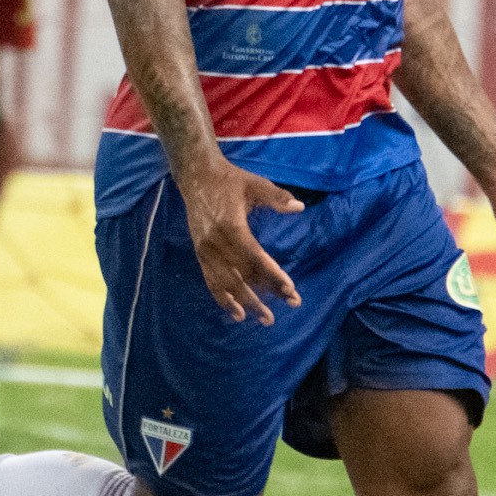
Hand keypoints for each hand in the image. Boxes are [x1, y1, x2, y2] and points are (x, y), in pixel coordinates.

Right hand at [178, 160, 303, 323]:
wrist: (196, 177)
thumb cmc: (230, 180)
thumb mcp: (255, 184)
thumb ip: (276, 196)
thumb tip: (299, 207)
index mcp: (231, 226)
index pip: (254, 258)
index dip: (272, 275)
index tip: (290, 289)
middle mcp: (216, 243)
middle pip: (244, 274)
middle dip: (268, 292)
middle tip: (291, 304)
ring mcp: (205, 251)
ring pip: (228, 284)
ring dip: (248, 303)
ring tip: (266, 318)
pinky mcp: (200, 255)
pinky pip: (212, 282)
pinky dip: (224, 300)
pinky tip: (238, 314)